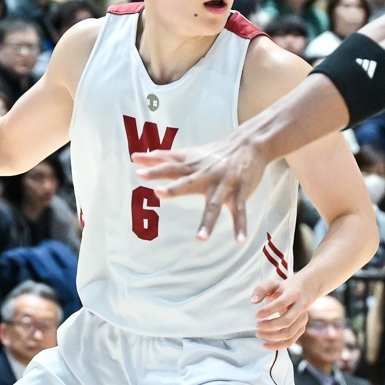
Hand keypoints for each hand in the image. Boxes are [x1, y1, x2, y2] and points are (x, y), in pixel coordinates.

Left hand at [135, 132, 276, 242]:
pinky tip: (239, 241)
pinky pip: (240, 211)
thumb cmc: (213, 153)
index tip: (139, 173)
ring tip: (200, 239)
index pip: (171, 167)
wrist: (249, 144)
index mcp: (192, 167)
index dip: (155, 170)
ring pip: (215, 205)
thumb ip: (162, 157)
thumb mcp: (188, 154)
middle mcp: (206, 175)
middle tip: (158, 193)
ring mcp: (223, 185)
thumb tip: (135, 157)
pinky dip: (241, 226)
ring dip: (208, 222)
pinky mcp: (240, 192)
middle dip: (174, 188)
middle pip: (188, 183)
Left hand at [250, 275, 308, 347]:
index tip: (256, 315)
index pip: (281, 304)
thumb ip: (261, 290)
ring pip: (289, 333)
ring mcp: (302, 319)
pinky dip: (278, 345)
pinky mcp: (301, 328)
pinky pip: (291, 341)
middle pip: (287, 321)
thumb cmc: (283, 288)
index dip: (268, 311)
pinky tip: (266, 345)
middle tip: (257, 325)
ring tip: (259, 334)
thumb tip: (253, 301)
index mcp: (293, 294)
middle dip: (270, 326)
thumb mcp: (272, 284)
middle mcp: (301, 307)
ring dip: (272, 337)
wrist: (304, 290)